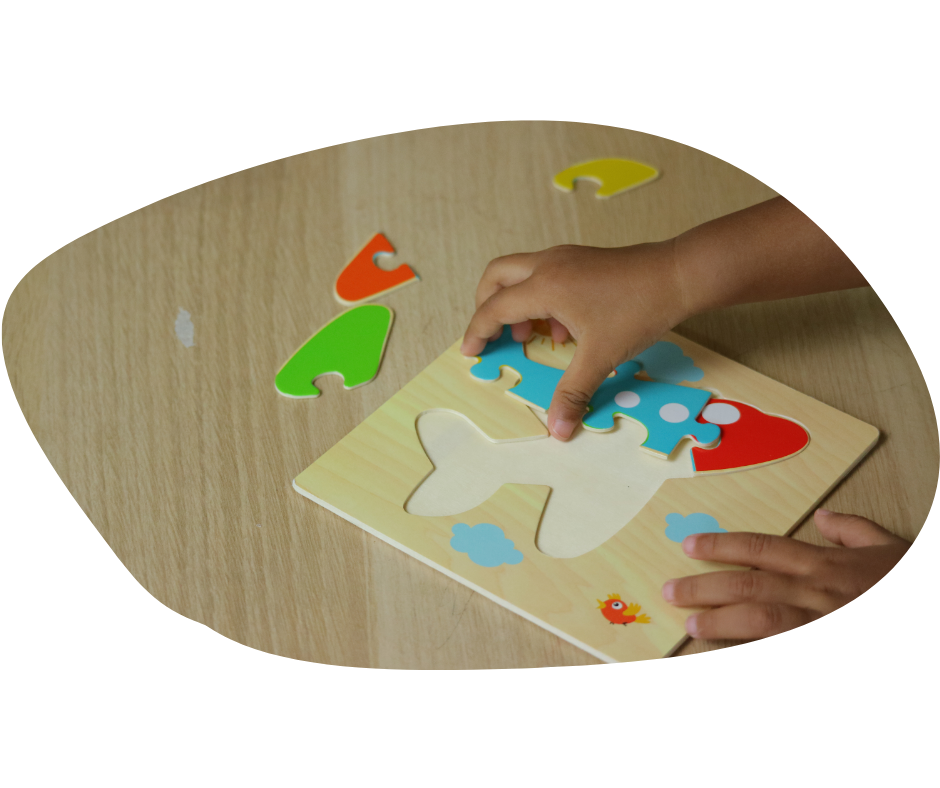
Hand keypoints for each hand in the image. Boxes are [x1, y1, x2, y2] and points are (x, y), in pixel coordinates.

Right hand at [460, 242, 687, 439]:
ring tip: (533, 336)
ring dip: (517, 303)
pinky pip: (546, 276)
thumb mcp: (602, 356)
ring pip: (522, 274)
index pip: (494, 308)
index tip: (470, 352)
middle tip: (494, 336)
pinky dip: (542, 299)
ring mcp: (566, 258)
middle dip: (487, 306)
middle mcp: (548, 265)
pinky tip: (566, 329)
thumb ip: (574, 392)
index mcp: (544, 286)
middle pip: (496, 277)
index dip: (478, 332)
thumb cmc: (638, 310)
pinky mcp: (582, 260)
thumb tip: (557, 429)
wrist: (678, 274)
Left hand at [662, 509, 910, 639]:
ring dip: (722, 624)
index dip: (722, 546)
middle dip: (705, 587)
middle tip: (669, 590)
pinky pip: (780, 648)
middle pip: (750, 587)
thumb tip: (823, 516)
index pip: (763, 549)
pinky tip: (727, 653)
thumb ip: (853, 530)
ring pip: (763, 622)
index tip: (689, 546)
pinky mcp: (824, 645)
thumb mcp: (890, 548)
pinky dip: (754, 650)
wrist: (938, 606)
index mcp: (827, 565)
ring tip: (691, 624)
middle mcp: (819, 593)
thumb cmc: (907, 579)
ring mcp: (822, 624)